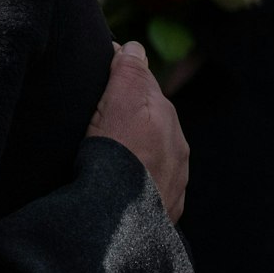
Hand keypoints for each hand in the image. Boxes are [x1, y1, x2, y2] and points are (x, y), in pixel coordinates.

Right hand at [87, 43, 188, 221]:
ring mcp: (175, 176)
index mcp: (162, 114)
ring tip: (109, 152)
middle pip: (151, 114)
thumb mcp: (115, 106)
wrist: (122, 225)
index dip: (119, 74)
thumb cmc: (113, 161)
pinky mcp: (168, 205)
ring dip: (138, 144)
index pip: (141, 80)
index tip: (97, 74)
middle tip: (99, 116)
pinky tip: (121, 180)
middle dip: (131, 110)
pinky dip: (141, 175)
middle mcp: (176, 143)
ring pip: (155, 148)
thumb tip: (133, 47)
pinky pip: (154, 179)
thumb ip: (126, 73)